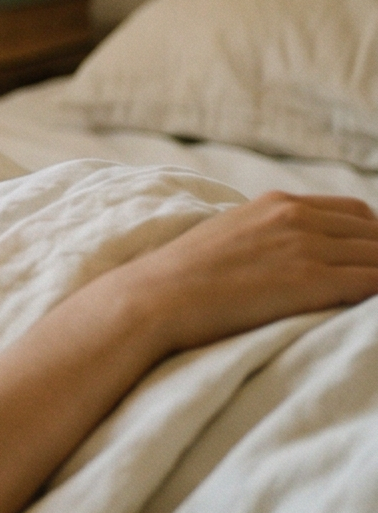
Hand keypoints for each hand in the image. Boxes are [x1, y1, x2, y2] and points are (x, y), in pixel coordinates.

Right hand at [115, 192, 377, 357]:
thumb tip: (285, 257)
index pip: (354, 212)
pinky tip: (372, 310)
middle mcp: (296, 216)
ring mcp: (304, 246)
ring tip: (375, 299)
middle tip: (375, 282)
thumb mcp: (229, 235)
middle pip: (373, 231)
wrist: (156, 297)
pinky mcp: (309, 280)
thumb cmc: (183, 278)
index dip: (372, 238)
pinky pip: (372, 282)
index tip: (371, 261)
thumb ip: (265, 235)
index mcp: (277, 203)